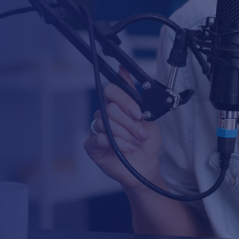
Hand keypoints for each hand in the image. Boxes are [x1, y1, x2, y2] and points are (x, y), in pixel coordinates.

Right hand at [83, 67, 163, 192]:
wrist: (146, 167)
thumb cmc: (145, 144)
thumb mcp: (147, 116)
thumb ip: (134, 95)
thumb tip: (123, 70)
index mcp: (116, 106)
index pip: (111, 91)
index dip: (125, 101)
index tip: (138, 113)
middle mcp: (104, 116)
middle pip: (109, 108)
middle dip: (130, 124)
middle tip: (140, 134)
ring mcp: (96, 130)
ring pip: (105, 123)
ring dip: (125, 135)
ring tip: (134, 143)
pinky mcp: (92, 146)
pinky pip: (98, 138)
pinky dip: (116, 143)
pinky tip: (125, 149)